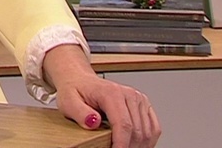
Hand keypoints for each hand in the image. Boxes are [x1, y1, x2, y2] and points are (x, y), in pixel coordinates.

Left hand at [42, 44, 159, 147]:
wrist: (81, 81)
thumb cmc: (76, 91)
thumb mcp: (68, 102)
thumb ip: (79, 113)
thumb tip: (94, 122)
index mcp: (112, 93)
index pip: (124, 125)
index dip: (121, 145)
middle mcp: (129, 94)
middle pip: (137, 131)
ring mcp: (139, 100)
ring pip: (147, 132)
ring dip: (137, 146)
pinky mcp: (144, 106)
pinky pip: (154, 128)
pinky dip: (147, 141)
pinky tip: (134, 145)